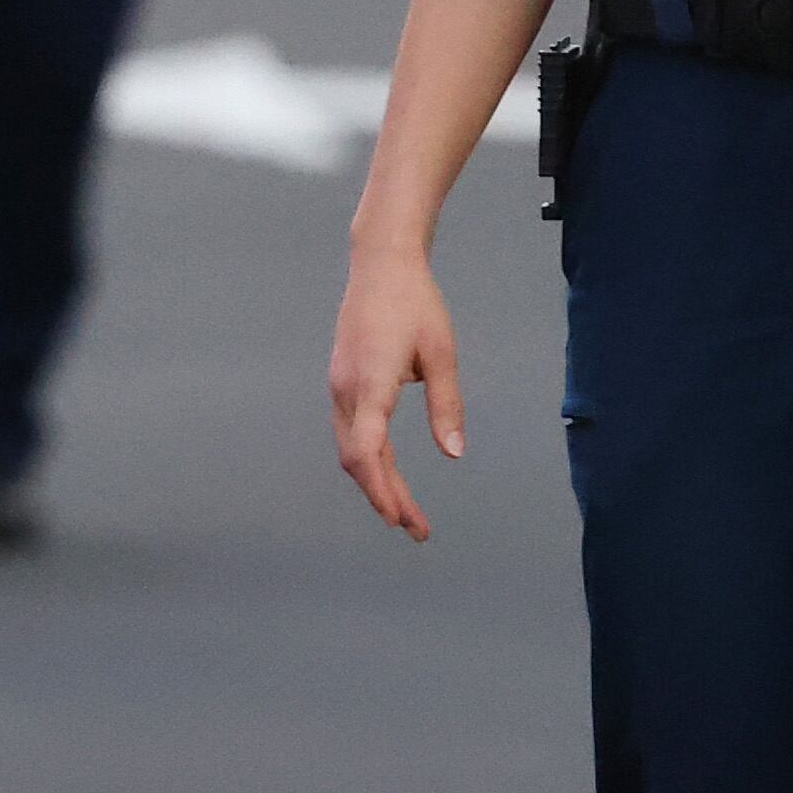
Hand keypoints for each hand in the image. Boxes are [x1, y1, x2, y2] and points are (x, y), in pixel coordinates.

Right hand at [328, 244, 464, 541]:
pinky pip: (350, 431)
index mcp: (370, 384)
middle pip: (357, 460)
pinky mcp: (342, 381)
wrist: (380, 264)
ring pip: (350, 449)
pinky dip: (368, 460)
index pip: (366, 452)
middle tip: (417, 528)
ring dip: (376, 481)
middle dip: (385, 497)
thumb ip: (446, 405)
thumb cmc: (415, 303)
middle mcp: (346, 390)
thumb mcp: (441, 352)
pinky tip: (387, 471)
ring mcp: (339, 385)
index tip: (401, 519)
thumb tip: (453, 453)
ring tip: (406, 509)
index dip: (382, 490)